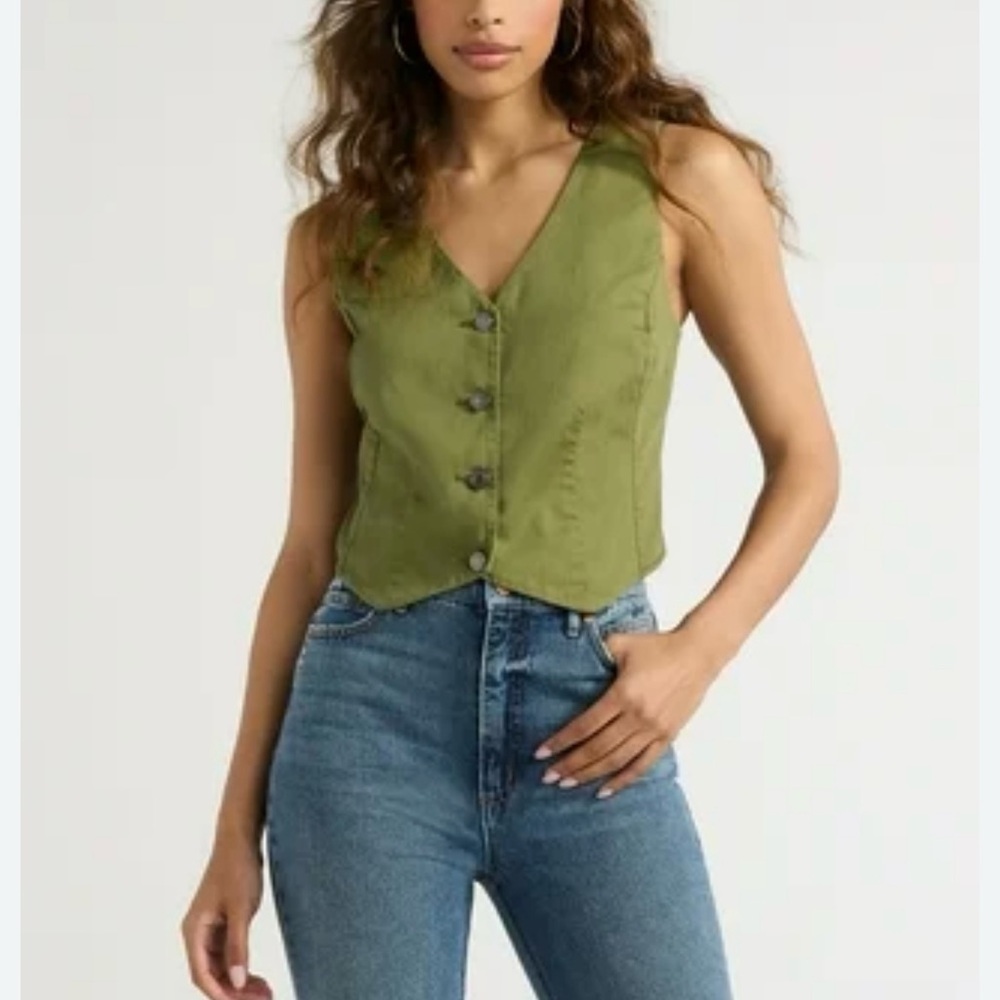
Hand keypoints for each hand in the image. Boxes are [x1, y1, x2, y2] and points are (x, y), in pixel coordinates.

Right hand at [180, 835, 273, 999]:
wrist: (240, 840)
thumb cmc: (237, 868)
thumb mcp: (240, 909)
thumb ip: (238, 946)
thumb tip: (237, 981)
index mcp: (194, 931)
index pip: (201, 974)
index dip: (221, 994)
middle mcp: (197, 934)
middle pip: (211, 975)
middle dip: (234, 991)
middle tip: (263, 999)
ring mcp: (209, 931)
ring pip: (221, 968)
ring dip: (239, 983)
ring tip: (265, 993)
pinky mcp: (222, 925)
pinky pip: (228, 956)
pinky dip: (242, 968)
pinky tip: (258, 978)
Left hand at [532, 625, 722, 798]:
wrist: (697, 654)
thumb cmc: (658, 646)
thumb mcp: (622, 642)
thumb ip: (596, 649)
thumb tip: (574, 651)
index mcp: (623, 694)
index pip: (585, 725)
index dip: (562, 741)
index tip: (541, 752)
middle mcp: (637, 717)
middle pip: (597, 748)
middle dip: (570, 764)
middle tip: (548, 776)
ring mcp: (653, 730)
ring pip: (616, 760)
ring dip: (590, 774)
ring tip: (568, 783)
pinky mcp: (667, 736)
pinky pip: (642, 765)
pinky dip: (622, 780)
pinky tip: (604, 791)